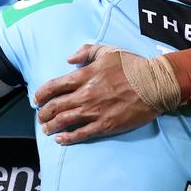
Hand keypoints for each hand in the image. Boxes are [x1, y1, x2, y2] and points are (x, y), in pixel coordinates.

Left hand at [34, 44, 159, 144]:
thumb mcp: (108, 51)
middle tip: (40, 116)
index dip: (41, 93)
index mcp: (85, 75)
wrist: (154, 85)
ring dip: (51, 126)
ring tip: (46, 129)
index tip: (36, 99)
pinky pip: (81, 133)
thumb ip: (86, 52)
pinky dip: (67, 137)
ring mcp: (94, 111)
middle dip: (43, 112)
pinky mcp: (105, 125)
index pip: (54, 86)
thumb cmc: (132, 66)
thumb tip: (69, 59)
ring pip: (64, 121)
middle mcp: (86, 94)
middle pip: (56, 105)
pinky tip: (60, 139)